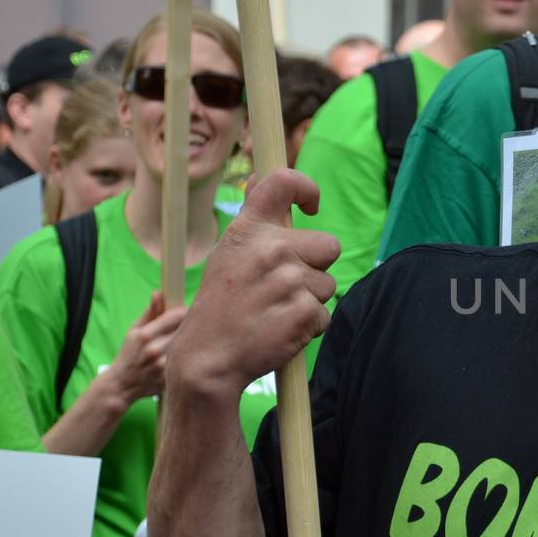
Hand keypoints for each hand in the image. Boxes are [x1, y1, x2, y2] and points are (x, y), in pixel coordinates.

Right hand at [107, 292, 187, 402]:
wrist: (121, 385)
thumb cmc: (129, 353)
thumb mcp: (134, 330)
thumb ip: (150, 312)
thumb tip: (159, 292)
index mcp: (145, 335)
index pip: (177, 316)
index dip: (185, 312)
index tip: (186, 313)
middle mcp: (154, 350)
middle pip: (186, 330)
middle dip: (189, 327)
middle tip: (190, 326)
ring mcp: (162, 366)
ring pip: (188, 347)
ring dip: (189, 343)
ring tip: (186, 342)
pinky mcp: (169, 379)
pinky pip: (185, 363)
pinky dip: (187, 359)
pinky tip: (183, 360)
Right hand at [171, 168, 339, 398]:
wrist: (208, 357)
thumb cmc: (220, 303)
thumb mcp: (227, 254)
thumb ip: (252, 221)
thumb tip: (260, 179)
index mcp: (247, 230)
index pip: (283, 183)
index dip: (306, 188)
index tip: (311, 205)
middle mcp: (270, 250)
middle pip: (329, 245)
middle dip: (316, 267)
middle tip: (284, 286)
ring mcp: (288, 281)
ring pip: (328, 284)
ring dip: (310, 300)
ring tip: (275, 310)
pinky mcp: (304, 312)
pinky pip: (325, 314)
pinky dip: (309, 326)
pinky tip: (280, 329)